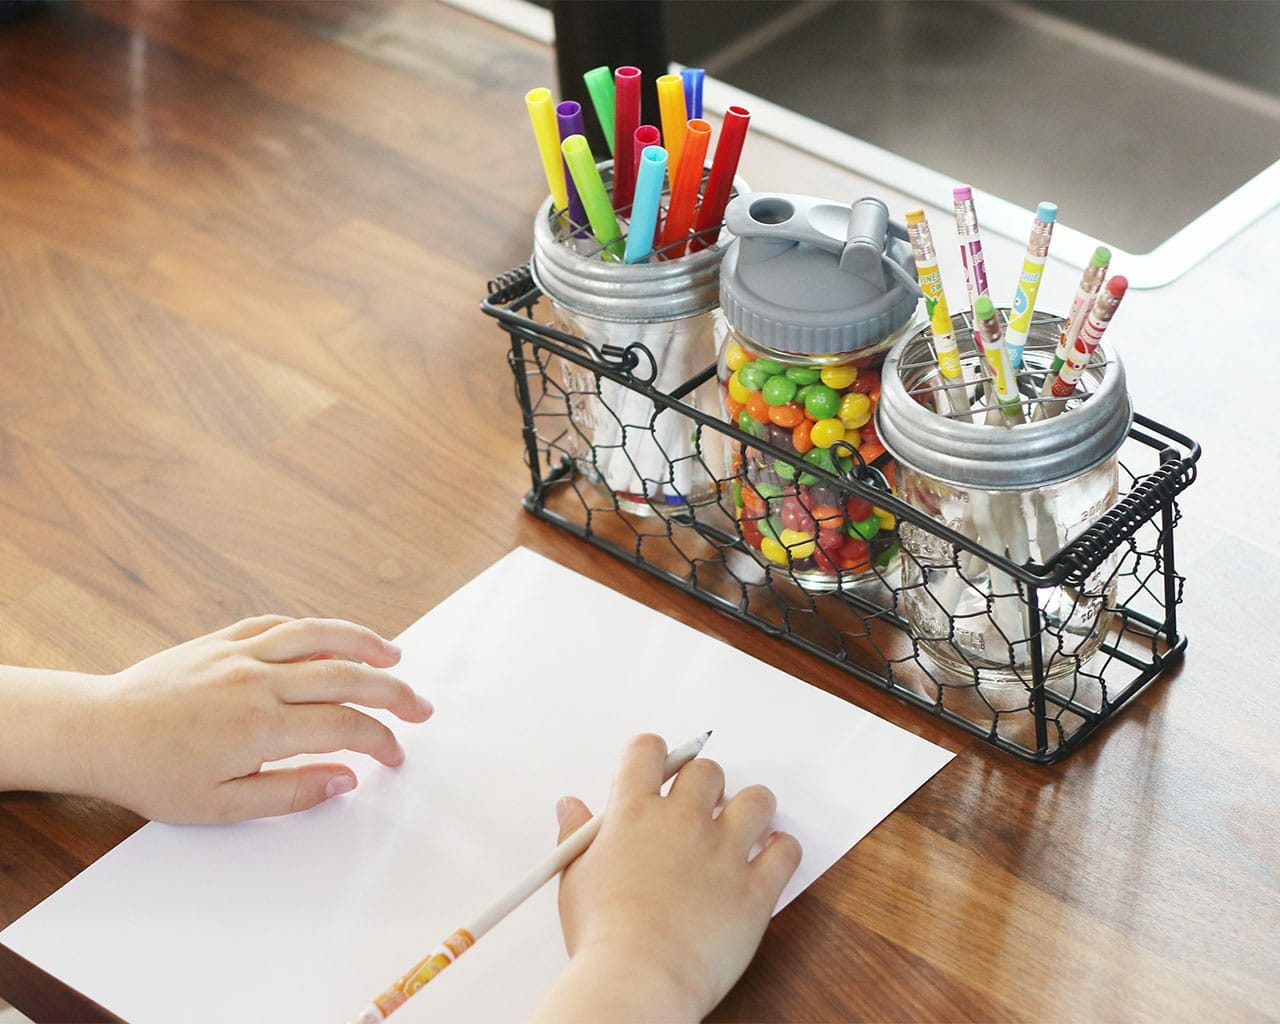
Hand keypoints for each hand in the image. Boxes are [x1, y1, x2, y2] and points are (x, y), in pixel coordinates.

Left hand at [80, 615, 431, 823]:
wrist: (98, 731)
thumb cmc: (153, 775)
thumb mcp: (221, 805)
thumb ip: (290, 792)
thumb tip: (345, 779)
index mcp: (259, 726)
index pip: (344, 726)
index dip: (380, 740)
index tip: (396, 755)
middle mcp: (257, 680)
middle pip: (346, 676)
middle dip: (393, 691)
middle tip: (422, 707)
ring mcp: (241, 653)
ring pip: (319, 635)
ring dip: (364, 643)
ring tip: (394, 656)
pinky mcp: (223, 639)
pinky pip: (281, 624)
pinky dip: (315, 629)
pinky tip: (333, 639)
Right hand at [533, 734, 801, 1022]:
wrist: (639, 979)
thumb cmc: (604, 937)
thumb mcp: (574, 878)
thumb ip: (575, 834)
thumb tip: (570, 807)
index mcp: (635, 812)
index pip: (649, 751)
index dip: (654, 754)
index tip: (658, 768)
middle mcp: (683, 821)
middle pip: (706, 770)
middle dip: (703, 784)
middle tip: (699, 806)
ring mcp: (724, 852)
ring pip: (756, 800)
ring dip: (750, 807)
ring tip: (741, 825)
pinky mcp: (755, 889)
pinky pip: (786, 851)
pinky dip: (782, 850)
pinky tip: (770, 855)